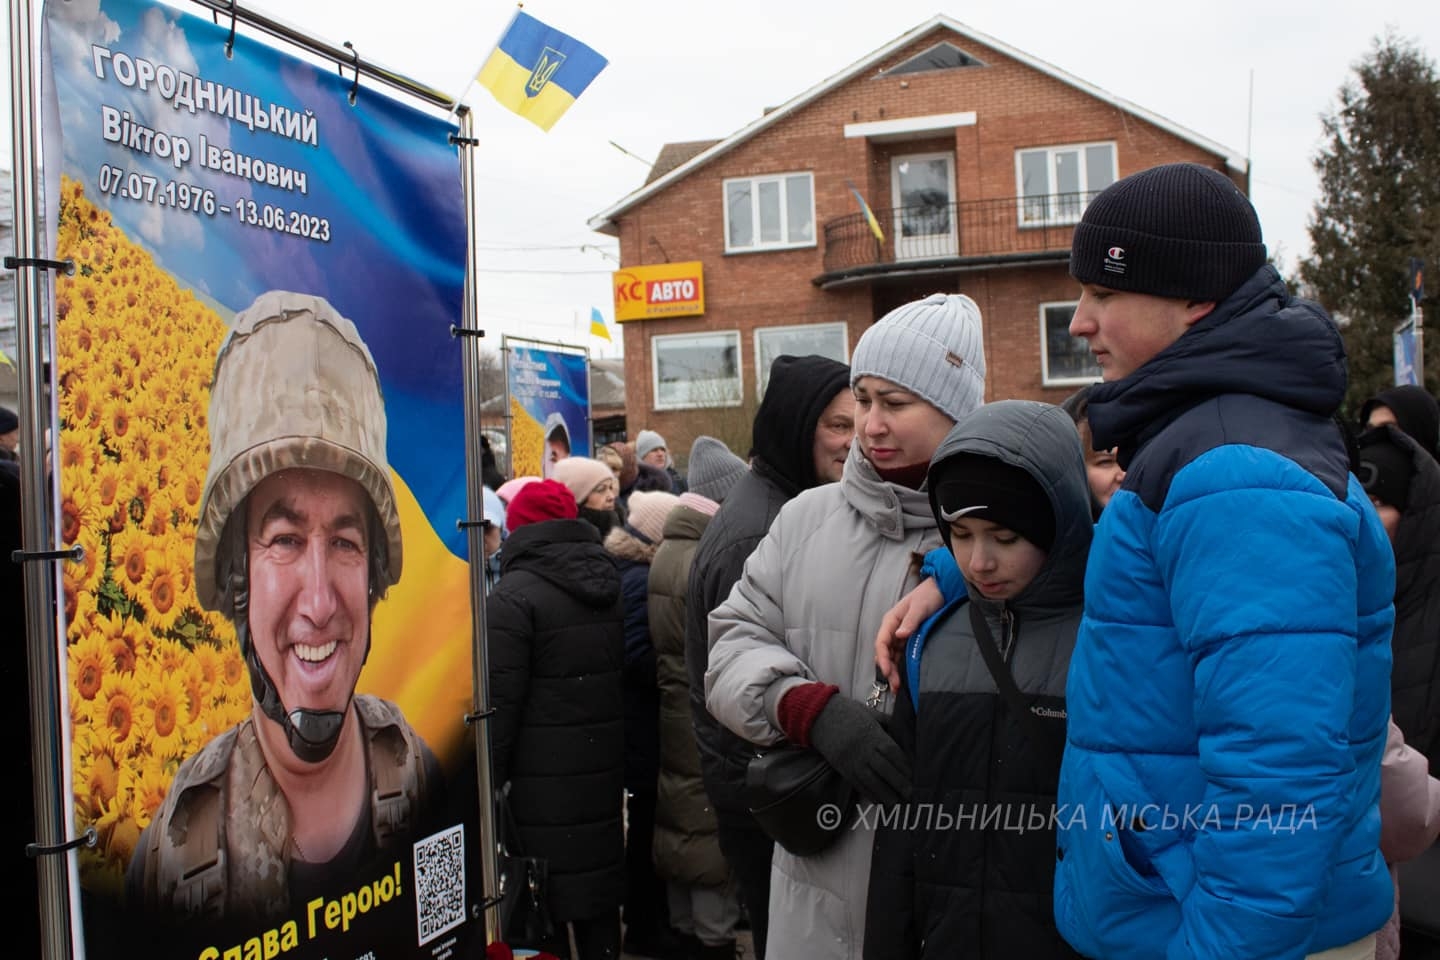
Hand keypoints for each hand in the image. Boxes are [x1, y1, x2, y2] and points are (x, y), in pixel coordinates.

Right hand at [809, 696, 910, 805]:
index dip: (904, 765)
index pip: (892, 752)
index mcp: (872, 734)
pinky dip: (869, 794)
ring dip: (885, 794)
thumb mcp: (870, 713)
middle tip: (912, 794)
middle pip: (884, 768)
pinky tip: (880, 801)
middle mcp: (863, 749)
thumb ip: (887, 722)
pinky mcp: (842, 768)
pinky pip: (857, 784)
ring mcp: (851, 760)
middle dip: (899, 783)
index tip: (916, 775)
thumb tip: (905, 729)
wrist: (818, 715)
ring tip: (898, 804)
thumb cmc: (847, 711)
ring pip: (871, 780)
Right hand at [875, 577, 943, 692]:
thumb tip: (899, 635)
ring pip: (893, 656)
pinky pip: (902, 655)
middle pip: (885, 652)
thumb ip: (910, 621)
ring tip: (898, 687)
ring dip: (894, 671)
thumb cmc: (930, 595)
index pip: (881, 642)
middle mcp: (894, 629)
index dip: (883, 658)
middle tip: (895, 686)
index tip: (887, 672)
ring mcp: (901, 635)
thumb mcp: (920, 607)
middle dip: (888, 670)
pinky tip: (905, 677)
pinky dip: (901, 666)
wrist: (943, 589)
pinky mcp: (910, 639)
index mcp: (891, 620)